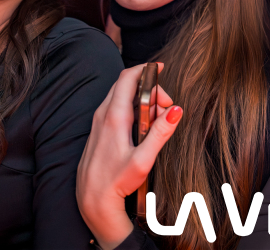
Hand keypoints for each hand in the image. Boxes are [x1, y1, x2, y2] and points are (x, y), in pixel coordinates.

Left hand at [76, 63, 182, 249]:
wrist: (92, 201)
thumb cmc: (116, 182)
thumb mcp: (144, 159)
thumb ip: (161, 132)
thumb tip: (176, 110)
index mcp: (114, 116)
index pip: (128, 78)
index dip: (146, 68)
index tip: (162, 69)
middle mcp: (102, 115)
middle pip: (127, 85)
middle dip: (150, 88)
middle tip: (166, 106)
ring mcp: (98, 122)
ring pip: (122, 97)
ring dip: (142, 100)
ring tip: (156, 120)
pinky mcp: (98, 130)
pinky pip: (116, 108)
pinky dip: (133, 109)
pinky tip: (143, 128)